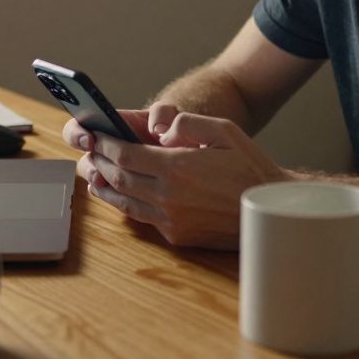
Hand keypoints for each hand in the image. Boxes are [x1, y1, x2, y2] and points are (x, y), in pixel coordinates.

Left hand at [64, 105, 286, 249]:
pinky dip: (124, 203)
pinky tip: (118, 194)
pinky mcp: (176, 235)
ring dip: (104, 185)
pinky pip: (142, 217)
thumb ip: (187, 123)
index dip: (105, 144)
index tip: (95, 135)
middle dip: (99, 161)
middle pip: (118, 177)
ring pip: (123, 201)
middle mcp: (169, 195)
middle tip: (89, 151)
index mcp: (177, 167)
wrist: (269, 208)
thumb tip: (159, 131)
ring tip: (93, 172)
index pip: (125, 154)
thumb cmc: (248, 165)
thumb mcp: (224, 130)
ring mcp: (171, 219)